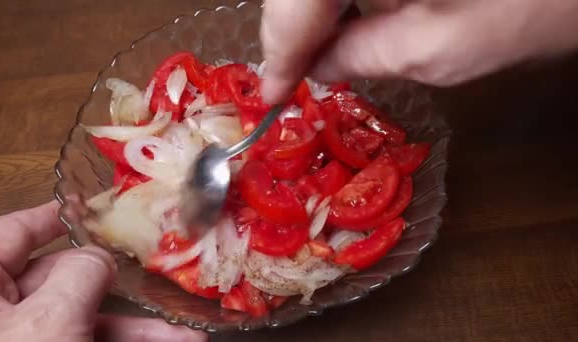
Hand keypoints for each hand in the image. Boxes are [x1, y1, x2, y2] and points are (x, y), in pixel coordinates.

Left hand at [0, 201, 206, 341]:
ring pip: (81, 326)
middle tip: (163, 286)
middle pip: (63, 283)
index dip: (57, 216)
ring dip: (135, 332)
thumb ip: (81, 275)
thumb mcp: (46, 323)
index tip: (97, 207)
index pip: (14, 233)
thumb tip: (100, 256)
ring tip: (186, 339)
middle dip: (122, 291)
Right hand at [260, 0, 577, 102]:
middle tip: (288, 79)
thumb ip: (359, 56)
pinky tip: (344, 20)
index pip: (292, 6)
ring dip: (309, 13)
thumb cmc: (530, 6)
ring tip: (312, 56)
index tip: (272, 96)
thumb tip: (316, 67)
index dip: (278, 54)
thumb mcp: (435, 48)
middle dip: (288, 31)